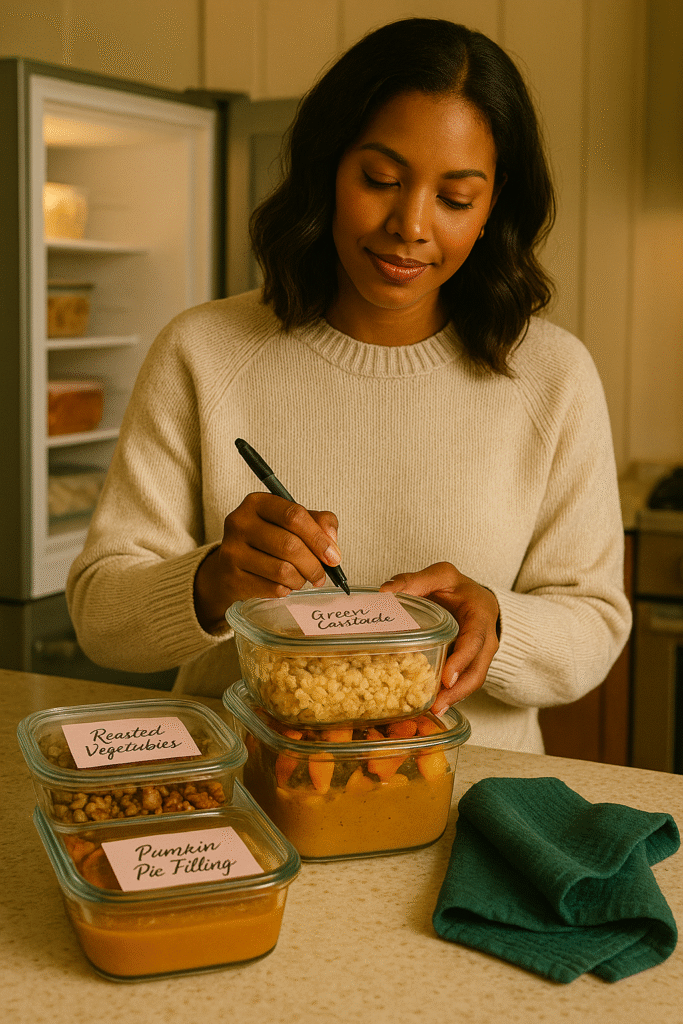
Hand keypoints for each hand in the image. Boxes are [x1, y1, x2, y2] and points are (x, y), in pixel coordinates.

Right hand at [194, 493, 340, 631]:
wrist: (230, 567)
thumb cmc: (266, 541)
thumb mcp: (291, 523)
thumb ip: (318, 522)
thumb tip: (331, 540)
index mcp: (257, 503)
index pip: (294, 516)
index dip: (318, 537)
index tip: (333, 555)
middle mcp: (240, 523)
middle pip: (290, 545)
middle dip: (314, 564)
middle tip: (321, 575)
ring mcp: (232, 551)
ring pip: (283, 570)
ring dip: (301, 579)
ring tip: (301, 578)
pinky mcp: (232, 578)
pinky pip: (273, 588)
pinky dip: (286, 590)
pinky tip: (284, 585)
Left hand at [379, 561, 499, 713]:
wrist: (477, 599)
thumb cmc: (459, 588)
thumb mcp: (441, 576)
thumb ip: (414, 581)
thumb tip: (384, 592)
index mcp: (480, 616)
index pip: (475, 640)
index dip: (462, 660)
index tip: (446, 678)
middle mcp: (486, 640)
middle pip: (477, 671)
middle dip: (458, 691)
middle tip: (437, 704)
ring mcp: (480, 656)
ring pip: (472, 681)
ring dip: (454, 698)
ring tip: (432, 710)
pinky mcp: (470, 666)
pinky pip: (464, 683)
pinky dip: (451, 695)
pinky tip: (432, 705)